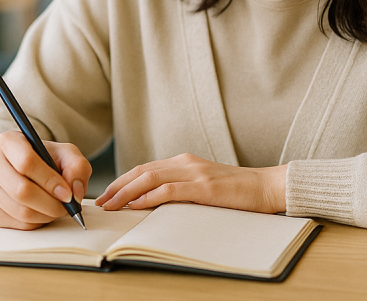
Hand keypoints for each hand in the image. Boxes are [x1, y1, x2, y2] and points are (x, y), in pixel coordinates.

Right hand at [0, 131, 91, 229]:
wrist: (25, 168)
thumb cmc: (44, 159)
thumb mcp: (65, 154)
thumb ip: (77, 167)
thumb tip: (75, 192)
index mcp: (7, 141)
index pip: (26, 163)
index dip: (50, 181)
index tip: (67, 193)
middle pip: (21, 191)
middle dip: (51, 203)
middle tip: (67, 207)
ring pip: (19, 211)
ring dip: (45, 215)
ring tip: (57, 209)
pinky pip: (14, 223)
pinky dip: (35, 223)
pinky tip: (42, 213)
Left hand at [95, 153, 286, 213]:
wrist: (265, 186)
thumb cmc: (237, 191)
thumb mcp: (203, 186)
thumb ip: (181, 189)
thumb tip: (153, 202)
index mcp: (184, 162)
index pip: (145, 169)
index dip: (123, 181)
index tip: (108, 195)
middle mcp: (186, 163)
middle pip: (142, 171)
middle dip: (118, 186)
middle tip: (101, 201)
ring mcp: (195, 173)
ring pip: (150, 178)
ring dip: (127, 192)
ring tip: (112, 205)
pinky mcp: (204, 187)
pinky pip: (170, 190)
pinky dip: (149, 197)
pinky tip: (136, 205)